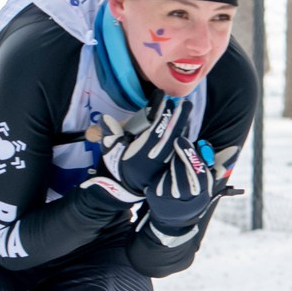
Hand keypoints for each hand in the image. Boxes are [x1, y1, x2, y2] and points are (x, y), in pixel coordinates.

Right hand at [81, 99, 215, 231]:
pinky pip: (177, 151)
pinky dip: (182, 137)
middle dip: (178, 120)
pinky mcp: (168, 168)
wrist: (123, 188)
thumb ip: (110, 133)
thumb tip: (105, 118)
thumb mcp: (110, 149)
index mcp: (138, 158)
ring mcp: (163, 167)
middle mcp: (153, 164)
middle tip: (186, 104)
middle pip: (169, 139)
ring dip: (182, 127)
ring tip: (186, 111)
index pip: (153, 135)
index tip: (167, 102)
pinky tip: (185, 126)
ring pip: (176, 145)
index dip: (161, 118)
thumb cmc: (116, 164)